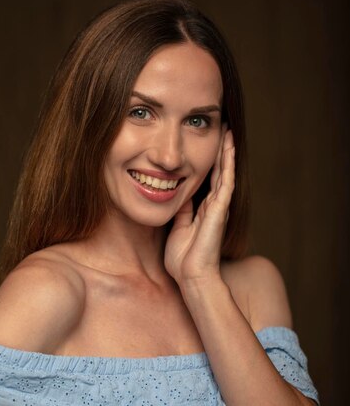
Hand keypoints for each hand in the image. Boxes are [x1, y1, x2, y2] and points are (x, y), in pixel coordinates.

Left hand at [164, 127, 234, 285]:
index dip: (208, 162)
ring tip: (229, 130)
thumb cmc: (183, 259)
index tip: (208, 143)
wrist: (191, 277)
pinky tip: (229, 148)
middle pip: (219, 172)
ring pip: (225, 172)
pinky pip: (225, 181)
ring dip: (227, 151)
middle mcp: (214, 206)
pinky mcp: (220, 209)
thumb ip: (181, 211)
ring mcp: (219, 207)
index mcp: (203, 210)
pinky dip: (228, 164)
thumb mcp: (177, 228)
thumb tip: (177, 193)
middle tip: (223, 129)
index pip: (207, 180)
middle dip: (220, 151)